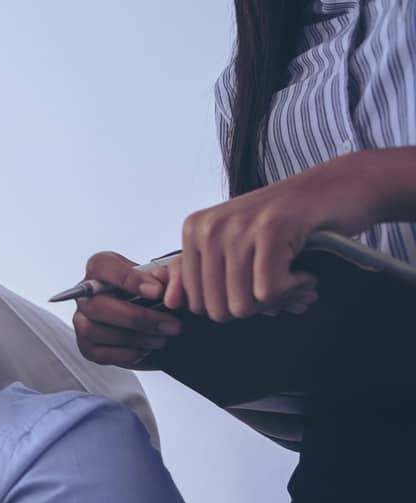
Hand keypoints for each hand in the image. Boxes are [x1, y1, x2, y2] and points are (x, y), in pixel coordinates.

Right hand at [70, 251, 181, 368]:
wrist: (150, 317)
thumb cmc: (151, 293)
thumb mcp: (162, 277)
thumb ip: (166, 273)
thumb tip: (163, 279)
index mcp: (99, 269)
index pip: (102, 267)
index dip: (129, 279)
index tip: (157, 291)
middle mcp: (85, 295)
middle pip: (98, 305)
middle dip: (138, 318)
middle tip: (170, 324)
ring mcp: (82, 322)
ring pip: (95, 331)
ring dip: (135, 338)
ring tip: (162, 339)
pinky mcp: (87, 347)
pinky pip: (100, 353)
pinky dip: (127, 353)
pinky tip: (146, 348)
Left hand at [161, 154, 385, 320]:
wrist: (343, 185)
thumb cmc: (288, 220)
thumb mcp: (236, 243)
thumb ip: (198, 273)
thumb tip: (168, 303)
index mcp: (194, 229)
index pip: (194, 302)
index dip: (230, 305)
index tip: (255, 284)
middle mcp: (209, 226)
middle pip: (217, 308)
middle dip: (254, 307)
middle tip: (279, 283)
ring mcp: (239, 227)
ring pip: (243, 304)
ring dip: (277, 299)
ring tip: (293, 275)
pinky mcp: (272, 231)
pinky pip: (269, 292)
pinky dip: (295, 289)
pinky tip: (305, 271)